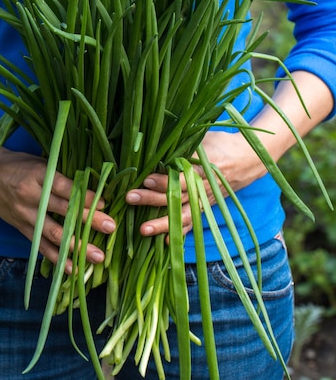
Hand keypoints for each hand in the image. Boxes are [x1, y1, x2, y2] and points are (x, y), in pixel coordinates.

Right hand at [0, 148, 115, 271]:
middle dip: (88, 221)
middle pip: (63, 211)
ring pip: (54, 233)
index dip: (84, 196)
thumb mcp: (41, 161)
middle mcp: (31, 196)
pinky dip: (57, 259)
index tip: (104, 204)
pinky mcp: (21, 229)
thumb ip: (62, 175)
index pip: (65, 187)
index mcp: (38, 174)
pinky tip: (73, 269)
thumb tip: (95, 186)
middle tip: (110, 227)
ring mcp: (25, 215)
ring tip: (98, 257)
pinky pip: (41, 246)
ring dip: (77, 246)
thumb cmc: (20, 165)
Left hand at [125, 129, 264, 238]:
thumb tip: (155, 143)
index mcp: (205, 166)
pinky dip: (180, 232)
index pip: (183, 175)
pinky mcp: (206, 206)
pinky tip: (165, 241)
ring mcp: (206, 199)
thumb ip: (184, 144)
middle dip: (153, 198)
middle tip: (131, 197)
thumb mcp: (205, 139)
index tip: (147, 178)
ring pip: (183, 214)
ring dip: (162, 223)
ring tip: (143, 230)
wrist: (249, 159)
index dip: (165, 179)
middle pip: (177, 196)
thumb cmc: (222, 143)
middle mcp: (205, 186)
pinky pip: (192, 222)